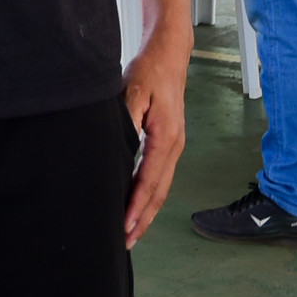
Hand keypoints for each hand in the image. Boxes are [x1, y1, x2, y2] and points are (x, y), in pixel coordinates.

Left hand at [120, 35, 187, 248]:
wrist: (169, 55)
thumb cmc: (151, 70)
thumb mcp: (134, 91)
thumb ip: (128, 120)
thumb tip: (121, 147)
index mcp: (167, 137)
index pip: (149, 180)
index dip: (136, 205)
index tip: (124, 225)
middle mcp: (175, 145)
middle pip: (159, 191)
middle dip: (144, 219)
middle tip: (127, 241)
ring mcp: (174, 145)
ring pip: (161, 186)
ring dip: (147, 211)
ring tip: (132, 231)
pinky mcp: (169, 141)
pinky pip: (160, 175)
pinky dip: (150, 194)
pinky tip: (139, 202)